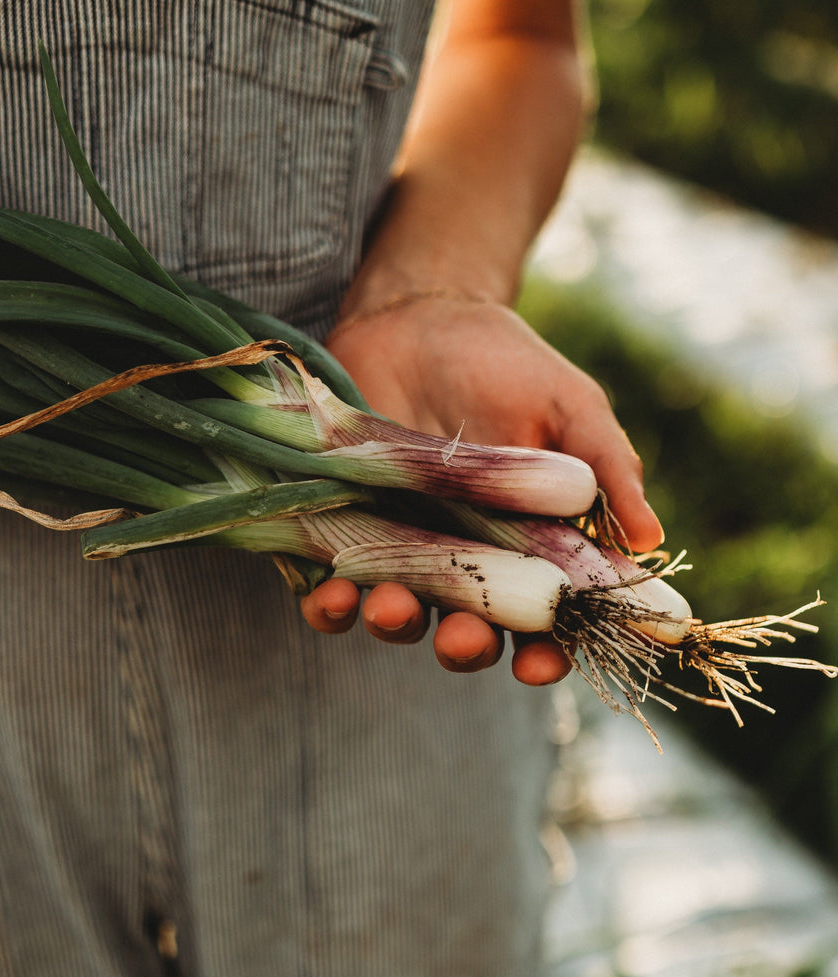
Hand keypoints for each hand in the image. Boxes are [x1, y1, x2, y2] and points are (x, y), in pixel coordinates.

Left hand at [300, 294, 662, 684]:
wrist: (416, 315)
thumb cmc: (504, 363)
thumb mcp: (567, 407)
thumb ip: (607, 469)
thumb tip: (651, 540)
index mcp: (528, 547)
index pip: (542, 621)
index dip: (544, 652)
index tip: (539, 662)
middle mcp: (463, 561)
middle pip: (468, 632)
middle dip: (466, 646)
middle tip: (464, 637)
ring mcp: (399, 547)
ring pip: (398, 615)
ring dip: (395, 624)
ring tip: (390, 606)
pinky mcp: (340, 527)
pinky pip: (329, 586)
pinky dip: (326, 604)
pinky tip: (329, 594)